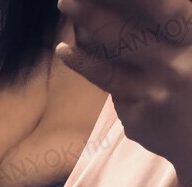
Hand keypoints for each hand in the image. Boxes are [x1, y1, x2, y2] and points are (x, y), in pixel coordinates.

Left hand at [56, 0, 191, 183]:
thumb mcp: (190, 49)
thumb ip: (172, 30)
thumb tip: (120, 15)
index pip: (163, 9)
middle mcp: (175, 66)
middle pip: (126, 39)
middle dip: (93, 17)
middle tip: (65, 2)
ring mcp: (154, 96)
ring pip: (109, 73)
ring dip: (82, 59)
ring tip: (62, 48)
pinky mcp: (139, 121)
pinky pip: (117, 96)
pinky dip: (106, 84)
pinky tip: (92, 77)